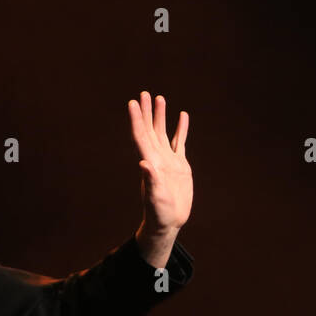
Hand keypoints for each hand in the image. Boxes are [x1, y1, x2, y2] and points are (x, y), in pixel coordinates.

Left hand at [127, 90, 191, 235]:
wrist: (168, 222)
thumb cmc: (159, 213)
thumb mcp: (155, 198)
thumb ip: (151, 181)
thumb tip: (144, 164)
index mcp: (150, 163)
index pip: (141, 136)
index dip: (136, 119)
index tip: (132, 103)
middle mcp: (157, 158)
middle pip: (150, 130)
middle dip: (147, 112)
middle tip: (144, 93)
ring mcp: (168, 161)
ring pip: (163, 133)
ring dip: (161, 116)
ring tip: (160, 98)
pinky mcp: (180, 166)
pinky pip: (180, 142)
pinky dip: (181, 129)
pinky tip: (182, 116)